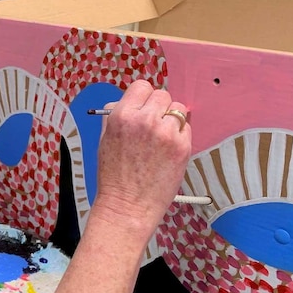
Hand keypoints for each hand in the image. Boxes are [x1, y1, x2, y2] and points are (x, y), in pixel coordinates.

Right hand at [91, 80, 191, 239]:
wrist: (127, 206)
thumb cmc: (114, 176)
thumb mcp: (105, 139)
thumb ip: (116, 115)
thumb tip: (128, 101)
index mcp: (121, 116)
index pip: (141, 87)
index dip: (143, 97)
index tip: (145, 106)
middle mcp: (144, 120)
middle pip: (162, 95)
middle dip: (159, 108)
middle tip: (154, 125)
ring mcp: (165, 133)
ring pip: (178, 110)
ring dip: (172, 120)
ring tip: (161, 139)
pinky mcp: (182, 147)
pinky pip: (187, 128)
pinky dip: (180, 135)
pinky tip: (168, 150)